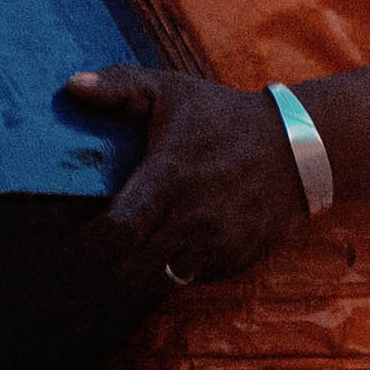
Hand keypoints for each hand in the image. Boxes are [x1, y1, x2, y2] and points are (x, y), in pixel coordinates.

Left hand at [56, 62, 309, 295]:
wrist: (298, 148)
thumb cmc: (223, 117)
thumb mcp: (171, 91)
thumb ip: (118, 86)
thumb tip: (71, 86)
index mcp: (171, 177)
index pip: (116, 231)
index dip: (91, 240)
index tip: (83, 231)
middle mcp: (194, 218)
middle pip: (130, 269)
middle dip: (107, 263)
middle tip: (100, 247)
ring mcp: (218, 245)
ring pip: (160, 283)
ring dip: (140, 273)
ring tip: (132, 251)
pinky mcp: (236, 260)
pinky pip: (193, 281)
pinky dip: (175, 272)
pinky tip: (171, 246)